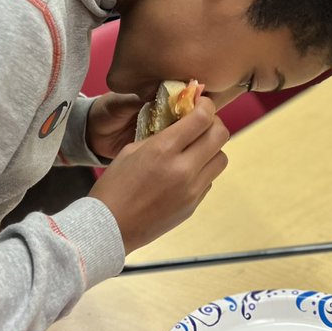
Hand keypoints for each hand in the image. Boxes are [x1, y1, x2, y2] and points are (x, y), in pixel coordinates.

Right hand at [89, 96, 228, 254]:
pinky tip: (184, 171)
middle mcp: (183, 169)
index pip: (202, 118)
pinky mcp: (193, 205)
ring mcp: (192, 190)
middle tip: (202, 123)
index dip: (206, 105)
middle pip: (221, 135)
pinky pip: (210, 180)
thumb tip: (181, 122)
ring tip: (194, 148)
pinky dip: (202, 170)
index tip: (201, 103)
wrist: (110, 227)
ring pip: (221, 158)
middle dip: (214, 123)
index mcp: (164, 150)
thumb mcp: (131, 150)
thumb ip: (160, 135)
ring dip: (212, 148)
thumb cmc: (114, 186)